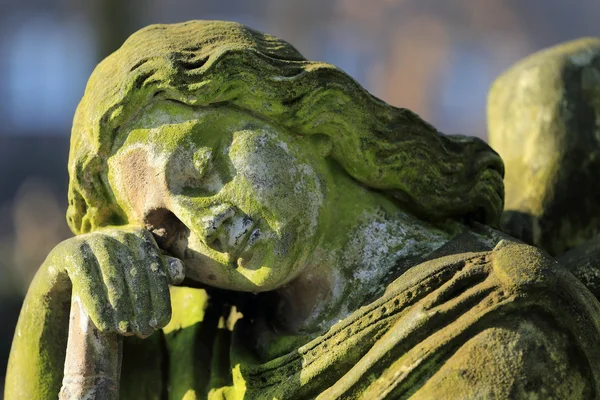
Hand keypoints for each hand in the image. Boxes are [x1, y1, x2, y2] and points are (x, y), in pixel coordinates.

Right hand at [48, 226, 184, 336]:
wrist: (65, 271)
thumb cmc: (110, 276)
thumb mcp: (135, 274)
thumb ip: (159, 272)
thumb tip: (179, 272)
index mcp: (140, 236)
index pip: (155, 270)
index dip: (159, 298)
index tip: (160, 324)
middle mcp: (119, 233)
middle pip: (135, 275)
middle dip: (142, 307)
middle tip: (144, 333)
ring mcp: (94, 239)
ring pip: (113, 279)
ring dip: (122, 308)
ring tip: (126, 331)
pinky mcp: (70, 251)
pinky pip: (87, 281)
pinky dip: (98, 305)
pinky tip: (106, 326)